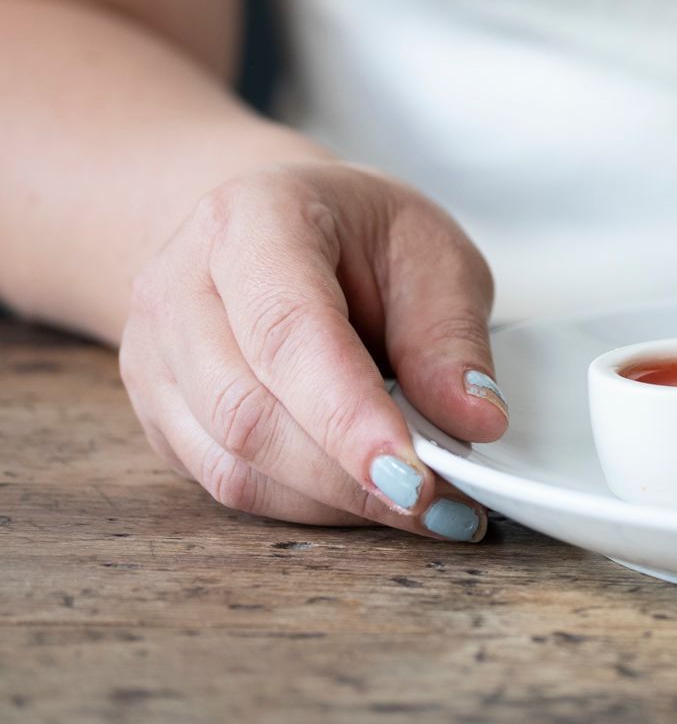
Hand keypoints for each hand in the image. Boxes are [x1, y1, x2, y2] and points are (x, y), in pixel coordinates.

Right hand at [119, 163, 505, 539]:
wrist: (276, 226)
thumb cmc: (360, 235)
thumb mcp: (433, 254)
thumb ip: (450, 336)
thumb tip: (475, 421)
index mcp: (253, 219)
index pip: (288, 331)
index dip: (349, 416)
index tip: (414, 477)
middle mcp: (180, 284)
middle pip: (248, 410)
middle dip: (351, 475)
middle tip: (443, 503)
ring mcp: (153, 353)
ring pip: (232, 461)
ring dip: (334, 500)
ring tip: (420, 504)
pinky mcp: (157, 411)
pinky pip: (227, 481)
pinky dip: (307, 504)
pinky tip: (365, 496)